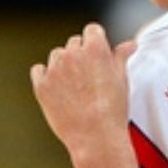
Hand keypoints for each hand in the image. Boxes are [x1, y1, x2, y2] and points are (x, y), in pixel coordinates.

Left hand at [30, 23, 136, 162]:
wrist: (95, 137)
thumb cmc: (112, 109)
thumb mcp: (122, 79)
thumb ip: (121, 56)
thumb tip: (129, 44)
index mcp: (95, 48)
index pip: (92, 30)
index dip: (96, 42)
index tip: (97, 56)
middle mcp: (72, 54)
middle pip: (74, 43)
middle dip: (80, 55)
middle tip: (88, 77)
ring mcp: (54, 69)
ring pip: (56, 55)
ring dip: (63, 65)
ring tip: (74, 87)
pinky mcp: (41, 85)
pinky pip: (38, 70)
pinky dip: (45, 76)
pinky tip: (56, 88)